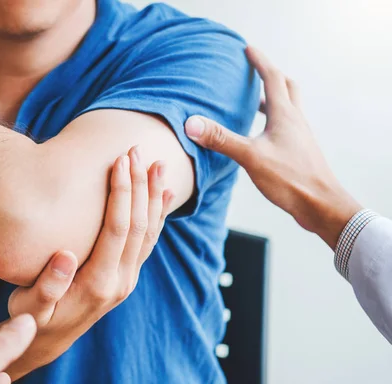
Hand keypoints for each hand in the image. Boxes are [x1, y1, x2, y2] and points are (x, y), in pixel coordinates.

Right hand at [5, 146, 173, 378]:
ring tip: (159, 164)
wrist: (50, 342)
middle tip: (138, 150)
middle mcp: (120, 280)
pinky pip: (149, 242)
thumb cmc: (34, 320)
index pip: (117, 229)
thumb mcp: (29, 309)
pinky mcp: (127, 276)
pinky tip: (165, 195)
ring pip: (149, 231)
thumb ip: (46, 287)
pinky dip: (159, 216)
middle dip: (139, 185)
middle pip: (138, 225)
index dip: (121, 193)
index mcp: (98, 282)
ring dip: (154, 196)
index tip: (120, 161)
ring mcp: (127, 279)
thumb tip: (64, 257)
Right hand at [184, 46, 360, 248]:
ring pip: (288, 108)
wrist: (321, 205)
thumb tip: (191, 124)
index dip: (259, 62)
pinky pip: (287, 126)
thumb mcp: (251, 157)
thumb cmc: (290, 179)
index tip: (247, 49)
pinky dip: (274, 121)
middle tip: (255, 71)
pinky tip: (262, 136)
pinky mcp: (299, 151)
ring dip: (273, 99)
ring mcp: (299, 136)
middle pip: (287, 88)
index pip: (273, 78)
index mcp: (285, 115)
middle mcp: (295, 121)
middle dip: (271, 76)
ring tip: (256, 101)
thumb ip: (222, 139)